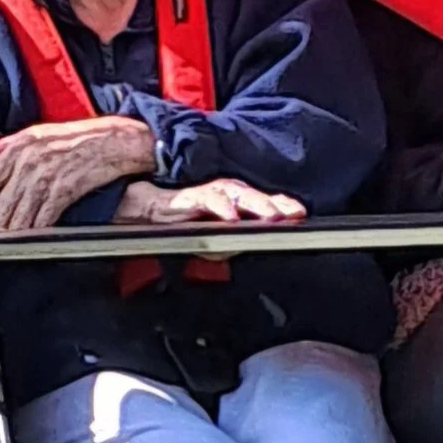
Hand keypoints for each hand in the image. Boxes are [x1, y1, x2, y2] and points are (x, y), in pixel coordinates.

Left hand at [0, 115, 156, 231]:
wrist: (112, 141)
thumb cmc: (75, 137)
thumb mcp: (36, 132)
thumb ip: (4, 145)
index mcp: (19, 147)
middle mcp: (29, 161)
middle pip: (3, 202)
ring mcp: (47, 176)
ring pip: (22, 212)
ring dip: (13, 231)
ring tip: (6, 243)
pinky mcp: (65, 190)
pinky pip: (44, 216)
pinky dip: (36, 229)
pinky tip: (32, 237)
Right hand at [112, 177, 306, 227]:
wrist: (141, 210)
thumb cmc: (177, 224)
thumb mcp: (209, 243)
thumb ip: (229, 246)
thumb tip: (247, 248)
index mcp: (233, 206)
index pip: (263, 205)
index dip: (283, 207)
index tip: (301, 214)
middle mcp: (223, 197)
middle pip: (255, 198)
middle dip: (276, 205)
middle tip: (294, 213)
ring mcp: (206, 196)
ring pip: (235, 195)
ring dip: (255, 204)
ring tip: (270, 214)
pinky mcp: (186, 200)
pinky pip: (205, 200)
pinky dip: (219, 206)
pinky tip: (230, 216)